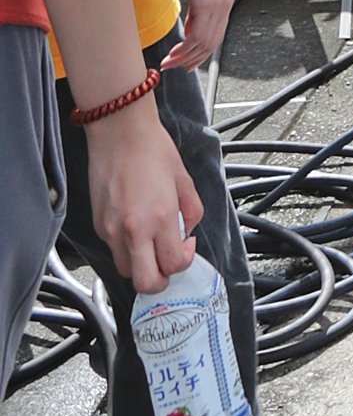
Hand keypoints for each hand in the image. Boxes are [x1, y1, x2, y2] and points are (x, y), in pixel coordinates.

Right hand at [87, 94, 202, 292]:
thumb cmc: (152, 149)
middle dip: (160, 281)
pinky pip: (113, 250)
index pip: (173, 265)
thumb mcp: (184, 180)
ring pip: (125, 271)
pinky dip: (126, 248)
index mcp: (160, 218)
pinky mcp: (98, 226)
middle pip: (145, 283)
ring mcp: (111, 230)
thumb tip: (186, 233)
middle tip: (168, 263)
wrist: (120, 132)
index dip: (184, 261)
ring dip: (141, 265)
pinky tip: (135, 225)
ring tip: (151, 242)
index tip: (186, 245)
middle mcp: (133, 230)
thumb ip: (191, 212)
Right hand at [174, 0, 233, 70]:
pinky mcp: (206, 5)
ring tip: (168, 62)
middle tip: (175, 67)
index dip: (202, 54)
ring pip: (202, 44)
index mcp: (225, 5)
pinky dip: (184, 48)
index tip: (188, 63)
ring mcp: (217, 8)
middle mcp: (224, 9)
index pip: (215, 37)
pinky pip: (196, 36)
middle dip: (191, 60)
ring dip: (184, 57)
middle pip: (210, 45)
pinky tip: (174, 51)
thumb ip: (198, 9)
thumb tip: (190, 27)